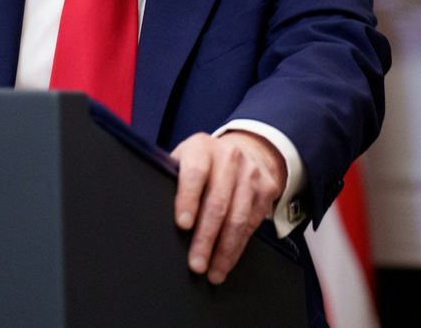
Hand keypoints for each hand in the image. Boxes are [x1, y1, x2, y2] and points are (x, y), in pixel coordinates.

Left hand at [170, 130, 284, 284]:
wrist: (245, 149)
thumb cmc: (203, 163)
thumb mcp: (184, 160)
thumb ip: (173, 180)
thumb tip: (153, 214)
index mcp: (201, 147)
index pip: (194, 173)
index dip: (188, 199)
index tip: (182, 224)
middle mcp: (228, 156)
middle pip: (217, 202)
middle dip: (206, 238)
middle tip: (196, 263)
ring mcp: (250, 172)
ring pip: (238, 218)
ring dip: (224, 250)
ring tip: (213, 272)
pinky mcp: (267, 189)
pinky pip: (252, 224)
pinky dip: (238, 247)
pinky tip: (227, 261)